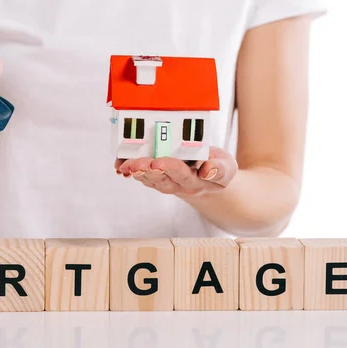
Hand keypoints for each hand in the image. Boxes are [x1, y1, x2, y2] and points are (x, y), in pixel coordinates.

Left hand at [115, 147, 237, 195]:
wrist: (209, 177)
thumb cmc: (217, 168)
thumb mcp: (227, 167)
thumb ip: (220, 170)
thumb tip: (208, 170)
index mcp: (196, 181)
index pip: (181, 174)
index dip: (169, 168)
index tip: (158, 163)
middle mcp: (177, 184)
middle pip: (159, 178)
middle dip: (146, 170)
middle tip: (135, 164)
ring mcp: (164, 182)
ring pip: (147, 178)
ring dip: (134, 170)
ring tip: (124, 164)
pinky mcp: (155, 177)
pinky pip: (140, 174)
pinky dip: (129, 169)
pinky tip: (119, 165)